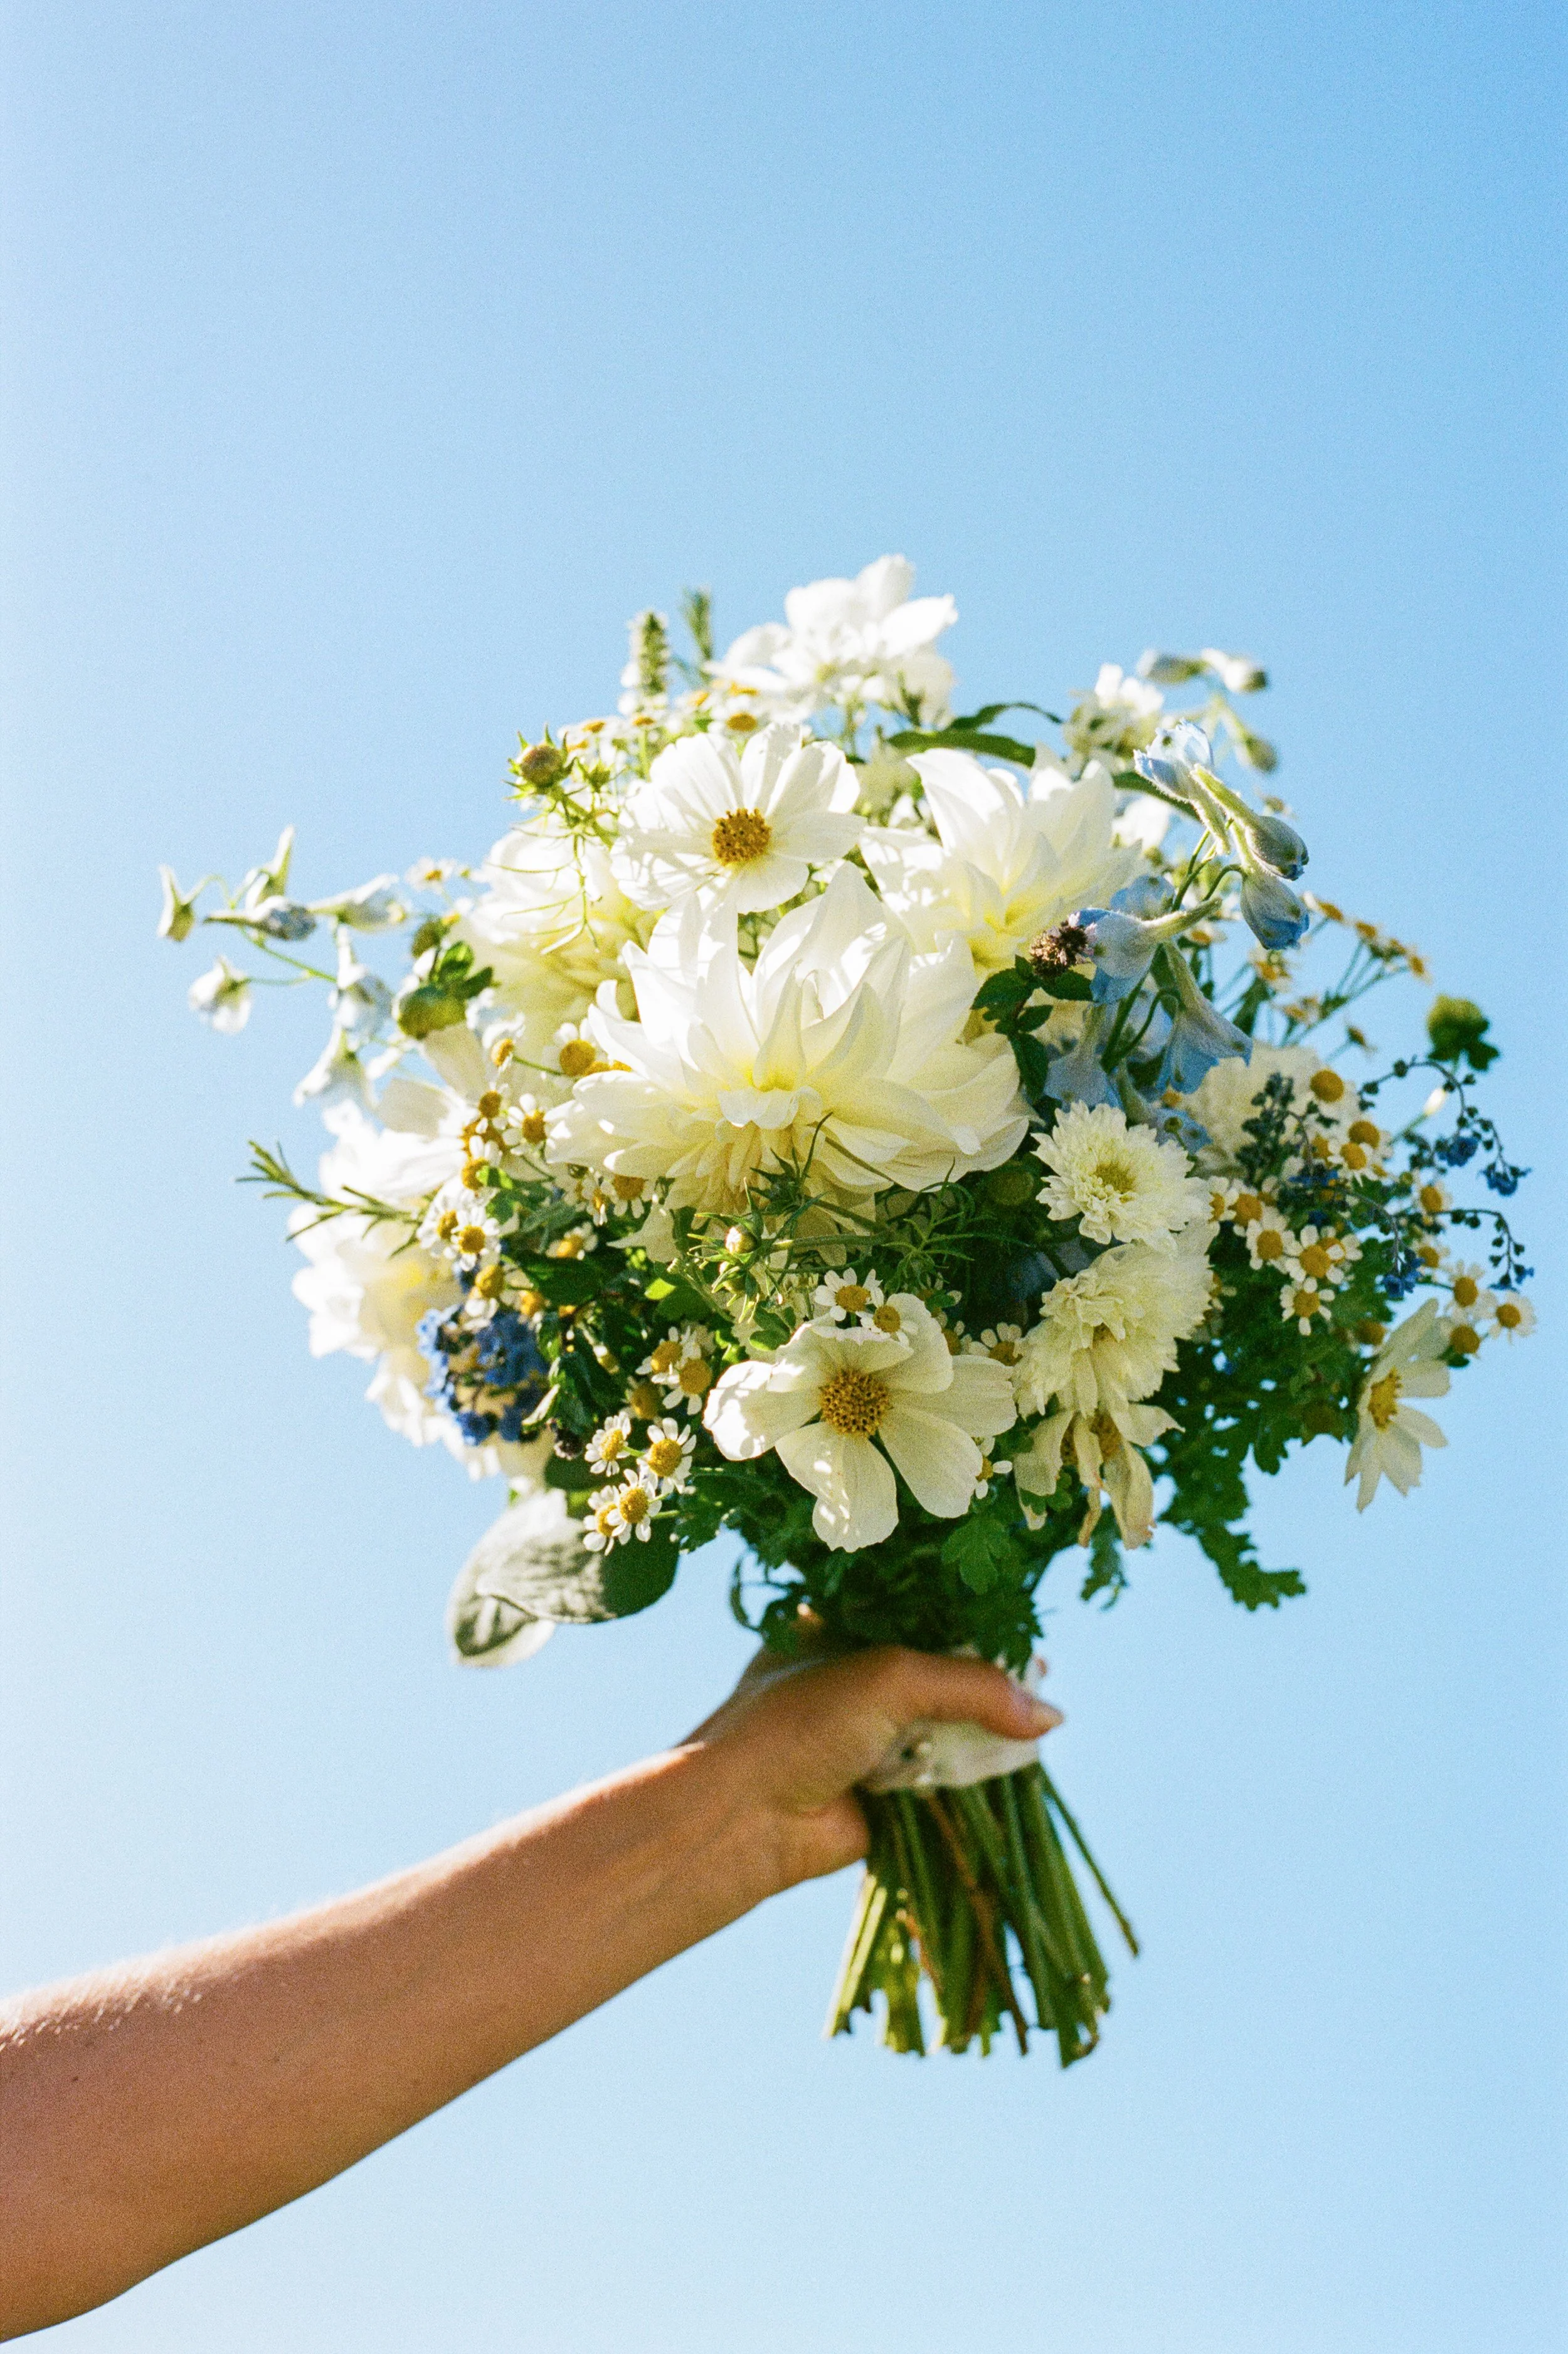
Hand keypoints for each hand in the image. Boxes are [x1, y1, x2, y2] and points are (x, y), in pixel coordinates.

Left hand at [683, 1639, 1062, 1895]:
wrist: (746, 1819)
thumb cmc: (800, 1725)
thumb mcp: (890, 1679)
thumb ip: (972, 1687)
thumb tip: (1049, 1716)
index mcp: (832, 1626)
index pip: (915, 1609)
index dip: (968, 1617)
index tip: (1019, 1620)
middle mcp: (848, 1674)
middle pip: (936, 1669)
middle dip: (984, 1678)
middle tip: (1041, 1673)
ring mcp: (864, 1733)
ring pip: (942, 1724)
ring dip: (981, 1730)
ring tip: (1036, 1723)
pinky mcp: (880, 1787)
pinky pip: (940, 1774)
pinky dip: (970, 1772)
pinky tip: (1011, 1762)